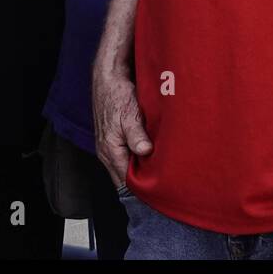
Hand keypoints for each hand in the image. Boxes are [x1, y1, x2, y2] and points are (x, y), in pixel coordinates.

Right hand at [92, 65, 151, 186]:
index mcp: (110, 151)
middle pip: (126, 177)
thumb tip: (145, 152)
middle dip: (143, 183)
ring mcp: (110, 146)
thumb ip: (136, 135)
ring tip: (162, 176)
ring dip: (142, 170)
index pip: (125, 182)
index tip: (159, 195)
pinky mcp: (115, 139)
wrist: (109, 78)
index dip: (141, 191)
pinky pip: (127, 156)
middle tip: (165, 188)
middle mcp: (107, 152)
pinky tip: (153, 158)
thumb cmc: (117, 95)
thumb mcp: (130, 115)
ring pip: (127, 167)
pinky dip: (139, 159)